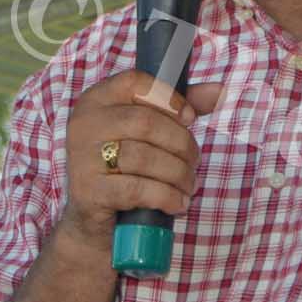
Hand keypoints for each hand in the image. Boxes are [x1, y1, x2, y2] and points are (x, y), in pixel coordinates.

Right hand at [59, 70, 221, 244]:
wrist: (92, 219)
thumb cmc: (124, 168)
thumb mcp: (146, 133)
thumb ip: (178, 108)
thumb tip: (218, 91)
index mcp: (97, 100)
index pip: (135, 82)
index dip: (169, 98)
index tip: (189, 119)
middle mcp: (85, 124)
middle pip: (145, 122)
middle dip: (181, 144)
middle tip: (194, 162)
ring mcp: (83, 158)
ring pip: (144, 157)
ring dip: (178, 174)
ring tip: (189, 185)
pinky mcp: (89, 191)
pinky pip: (137, 189)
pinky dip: (166, 197)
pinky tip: (177, 203)